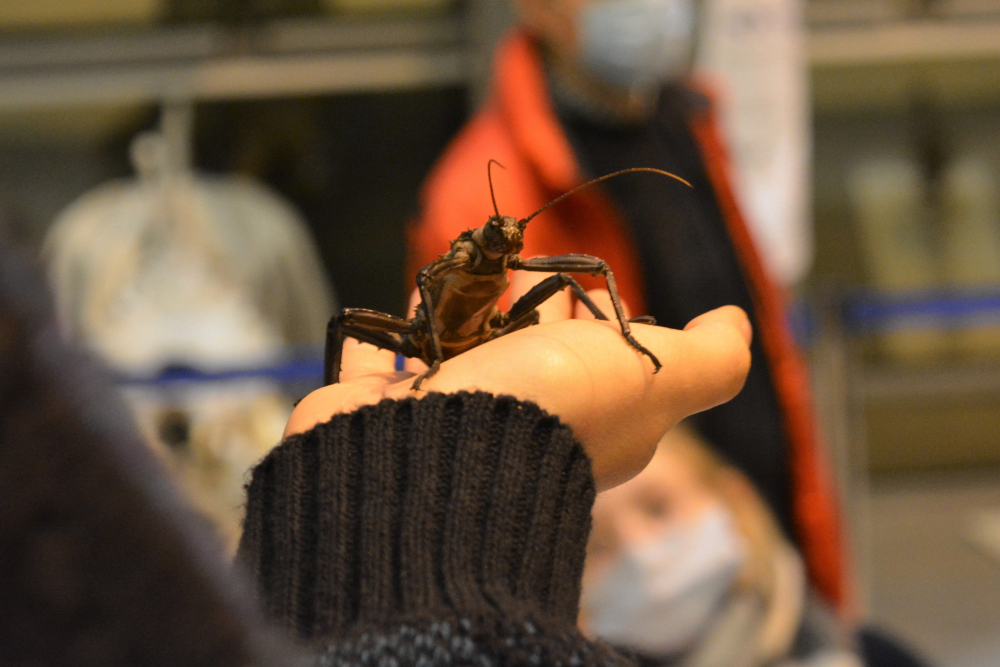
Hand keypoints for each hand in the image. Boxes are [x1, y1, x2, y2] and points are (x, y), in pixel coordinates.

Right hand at [285, 276, 751, 490]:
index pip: (602, 371)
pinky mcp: (388, 415)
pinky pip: (393, 366)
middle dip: (523, 314)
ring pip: (461, 360)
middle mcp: (524, 431)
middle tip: (515, 272)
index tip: (585, 292)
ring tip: (463, 270)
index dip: (598, 326)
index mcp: (591, 427)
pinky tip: (411, 299)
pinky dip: (400, 332)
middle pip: (526, 362)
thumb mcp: (656, 376)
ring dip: (463, 313)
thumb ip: (708, 358)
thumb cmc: (556, 406)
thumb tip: (738, 324)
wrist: (437, 452)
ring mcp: (451, 424)